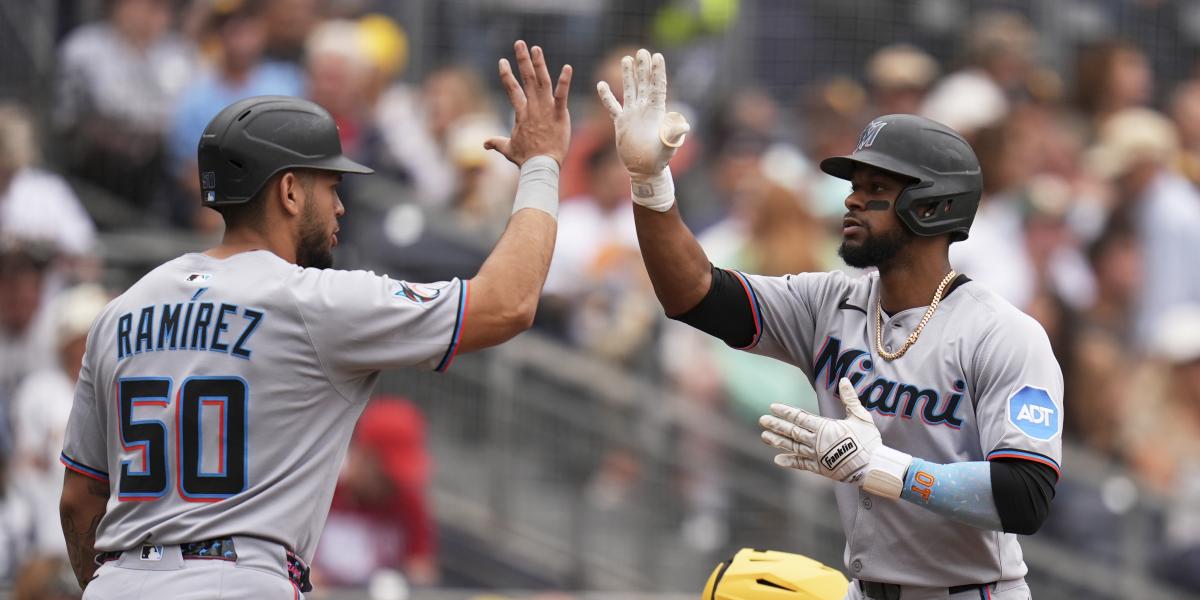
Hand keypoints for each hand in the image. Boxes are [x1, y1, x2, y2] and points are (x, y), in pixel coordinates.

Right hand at [485, 40, 572, 166]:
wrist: (540, 166)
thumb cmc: (525, 159)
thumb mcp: (508, 149)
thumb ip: (496, 143)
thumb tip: (484, 144)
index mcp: (520, 113)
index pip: (511, 89)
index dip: (506, 75)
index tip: (502, 61)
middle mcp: (532, 107)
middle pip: (526, 79)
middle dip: (522, 60)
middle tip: (519, 43)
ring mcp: (545, 109)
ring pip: (542, 82)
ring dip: (539, 64)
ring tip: (536, 48)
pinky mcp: (559, 114)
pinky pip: (561, 95)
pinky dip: (564, 81)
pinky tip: (567, 67)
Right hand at [596, 49, 689, 175]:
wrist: (645, 170)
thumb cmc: (659, 159)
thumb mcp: (668, 146)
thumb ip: (674, 134)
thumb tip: (684, 125)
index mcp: (656, 112)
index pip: (657, 87)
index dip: (657, 71)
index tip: (657, 56)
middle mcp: (644, 110)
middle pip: (644, 84)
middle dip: (643, 67)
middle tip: (642, 51)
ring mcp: (632, 114)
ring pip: (629, 90)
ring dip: (628, 75)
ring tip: (626, 58)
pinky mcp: (621, 123)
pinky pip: (612, 106)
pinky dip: (606, 97)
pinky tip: (600, 84)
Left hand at [759, 378, 881, 484]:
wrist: (873, 467)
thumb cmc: (868, 441)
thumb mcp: (861, 416)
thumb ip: (850, 398)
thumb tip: (844, 380)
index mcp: (824, 427)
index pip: (800, 417)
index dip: (785, 411)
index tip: (773, 406)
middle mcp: (816, 441)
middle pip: (791, 431)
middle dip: (776, 425)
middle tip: (762, 420)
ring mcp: (816, 456)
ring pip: (792, 447)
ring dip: (778, 442)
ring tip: (764, 437)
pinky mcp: (820, 468)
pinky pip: (801, 464)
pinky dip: (789, 462)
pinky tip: (777, 460)